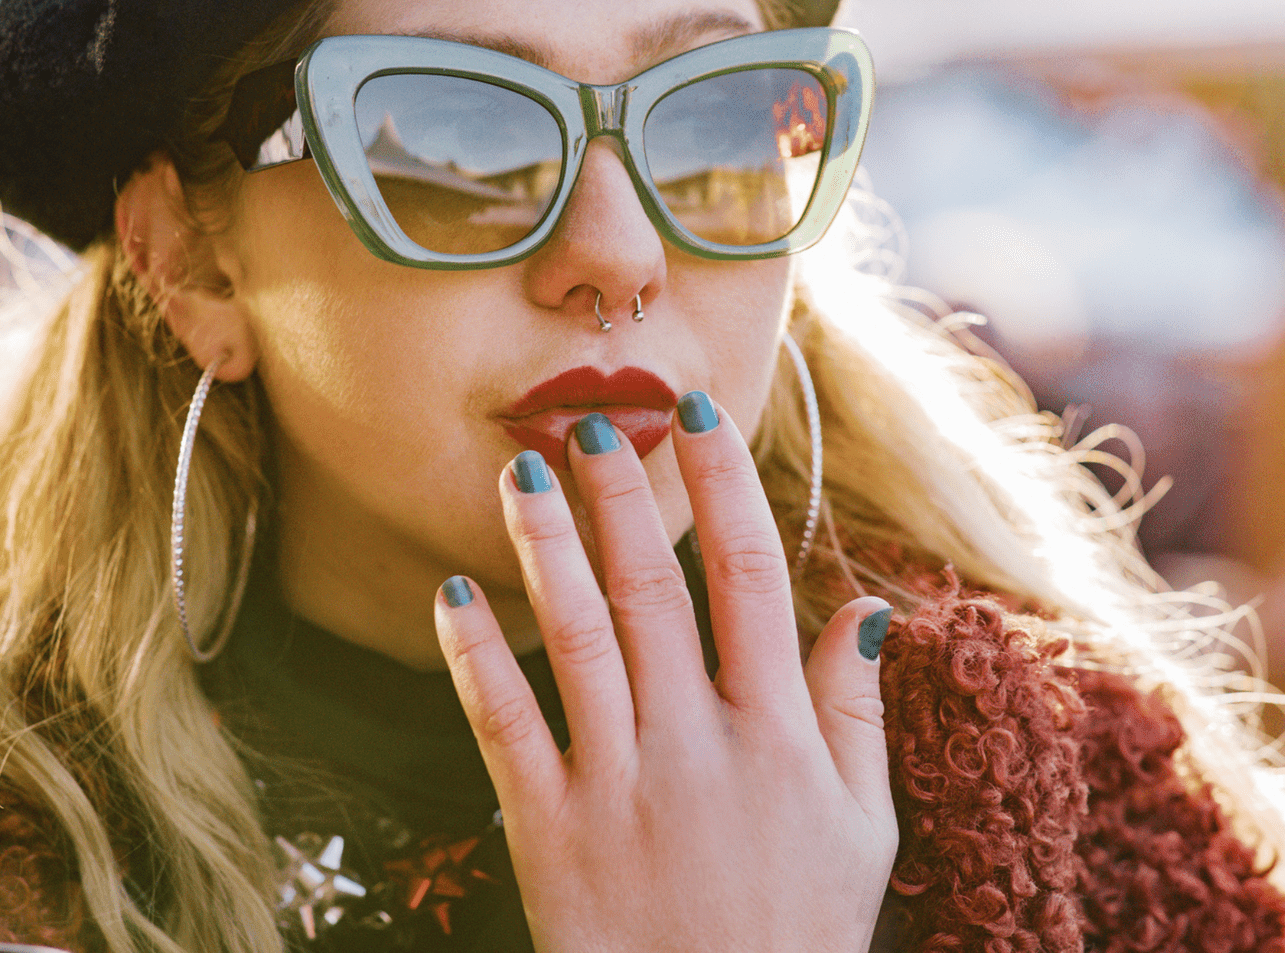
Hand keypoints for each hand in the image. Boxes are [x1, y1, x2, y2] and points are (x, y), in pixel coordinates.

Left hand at [434, 393, 897, 952]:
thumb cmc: (798, 933)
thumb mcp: (865, 830)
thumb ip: (857, 714)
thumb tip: (863, 607)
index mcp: (777, 734)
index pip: (752, 575)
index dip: (724, 485)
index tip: (696, 416)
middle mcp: (697, 744)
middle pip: (654, 588)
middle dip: (621, 496)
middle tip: (594, 427)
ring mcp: (618, 785)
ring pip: (576, 637)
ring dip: (545, 546)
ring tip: (517, 473)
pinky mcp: (549, 829)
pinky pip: (505, 726)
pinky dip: (474, 658)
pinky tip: (451, 595)